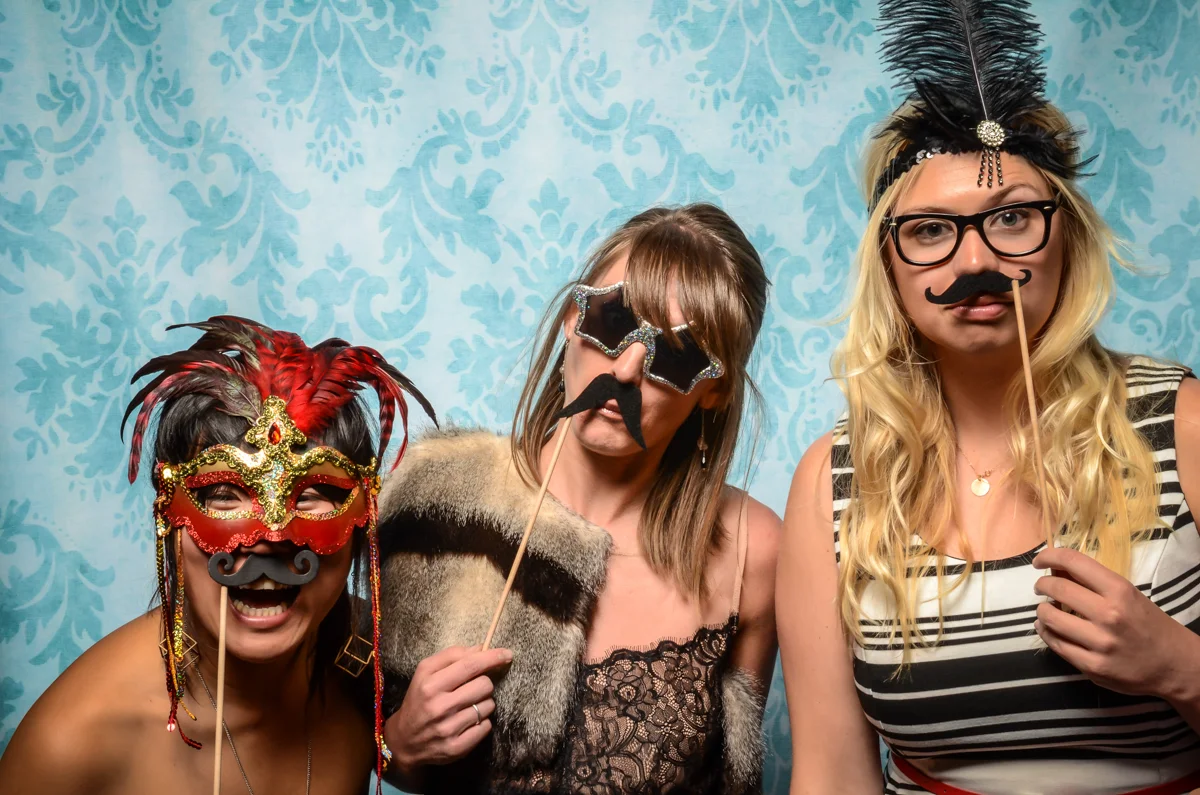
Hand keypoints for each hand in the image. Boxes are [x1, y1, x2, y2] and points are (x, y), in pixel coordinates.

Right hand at [384, 645, 512, 776]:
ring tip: (467, 706)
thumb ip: (451, 656)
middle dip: (484, 683)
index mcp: (430, 685)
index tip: (507, 654)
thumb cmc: (419, 700)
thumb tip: (480, 648)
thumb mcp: (425, 672)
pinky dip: (482, 722)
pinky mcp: (457, 748)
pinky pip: (486, 727)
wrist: (404, 741)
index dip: (492, 657)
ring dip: (483, 703)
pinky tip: (468, 721)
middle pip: (484, 685)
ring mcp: (449, 729)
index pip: (470, 665)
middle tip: (473, 688)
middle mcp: (439, 707)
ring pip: (488, 706)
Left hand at [1032, 547, 1197, 699]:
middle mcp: (1109, 615)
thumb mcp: (1128, 595)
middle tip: (1041, 587)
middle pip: (1056, 589)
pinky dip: (1046, 632)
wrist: (1174, 665)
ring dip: (1042, 611)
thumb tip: (1055, 568)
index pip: (1074, 562)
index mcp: (1119, 591)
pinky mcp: (1092, 667)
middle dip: (1042, 585)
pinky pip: (1056, 645)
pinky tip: (1048, 628)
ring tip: (1047, 609)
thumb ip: (1093, 583)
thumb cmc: (1148, 624)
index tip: (1039, 560)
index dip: (1049, 556)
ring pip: (1050, 618)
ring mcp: (1100, 643)